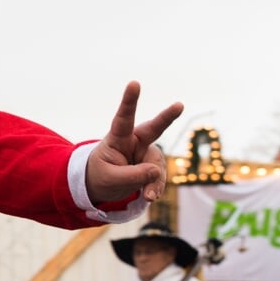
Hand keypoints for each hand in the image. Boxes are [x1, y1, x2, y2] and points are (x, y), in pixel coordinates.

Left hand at [85, 82, 183, 204]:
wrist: (102, 187)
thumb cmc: (100, 176)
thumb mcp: (109, 179)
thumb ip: (131, 176)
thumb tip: (155, 172)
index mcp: (117, 138)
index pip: (123, 118)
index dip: (129, 101)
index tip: (134, 83)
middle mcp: (134, 142)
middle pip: (153, 128)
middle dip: (166, 117)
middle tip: (179, 105)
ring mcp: (146, 154)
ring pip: (157, 165)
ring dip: (154, 181)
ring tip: (148, 197)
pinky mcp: (152, 167)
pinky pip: (158, 177)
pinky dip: (156, 188)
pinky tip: (150, 197)